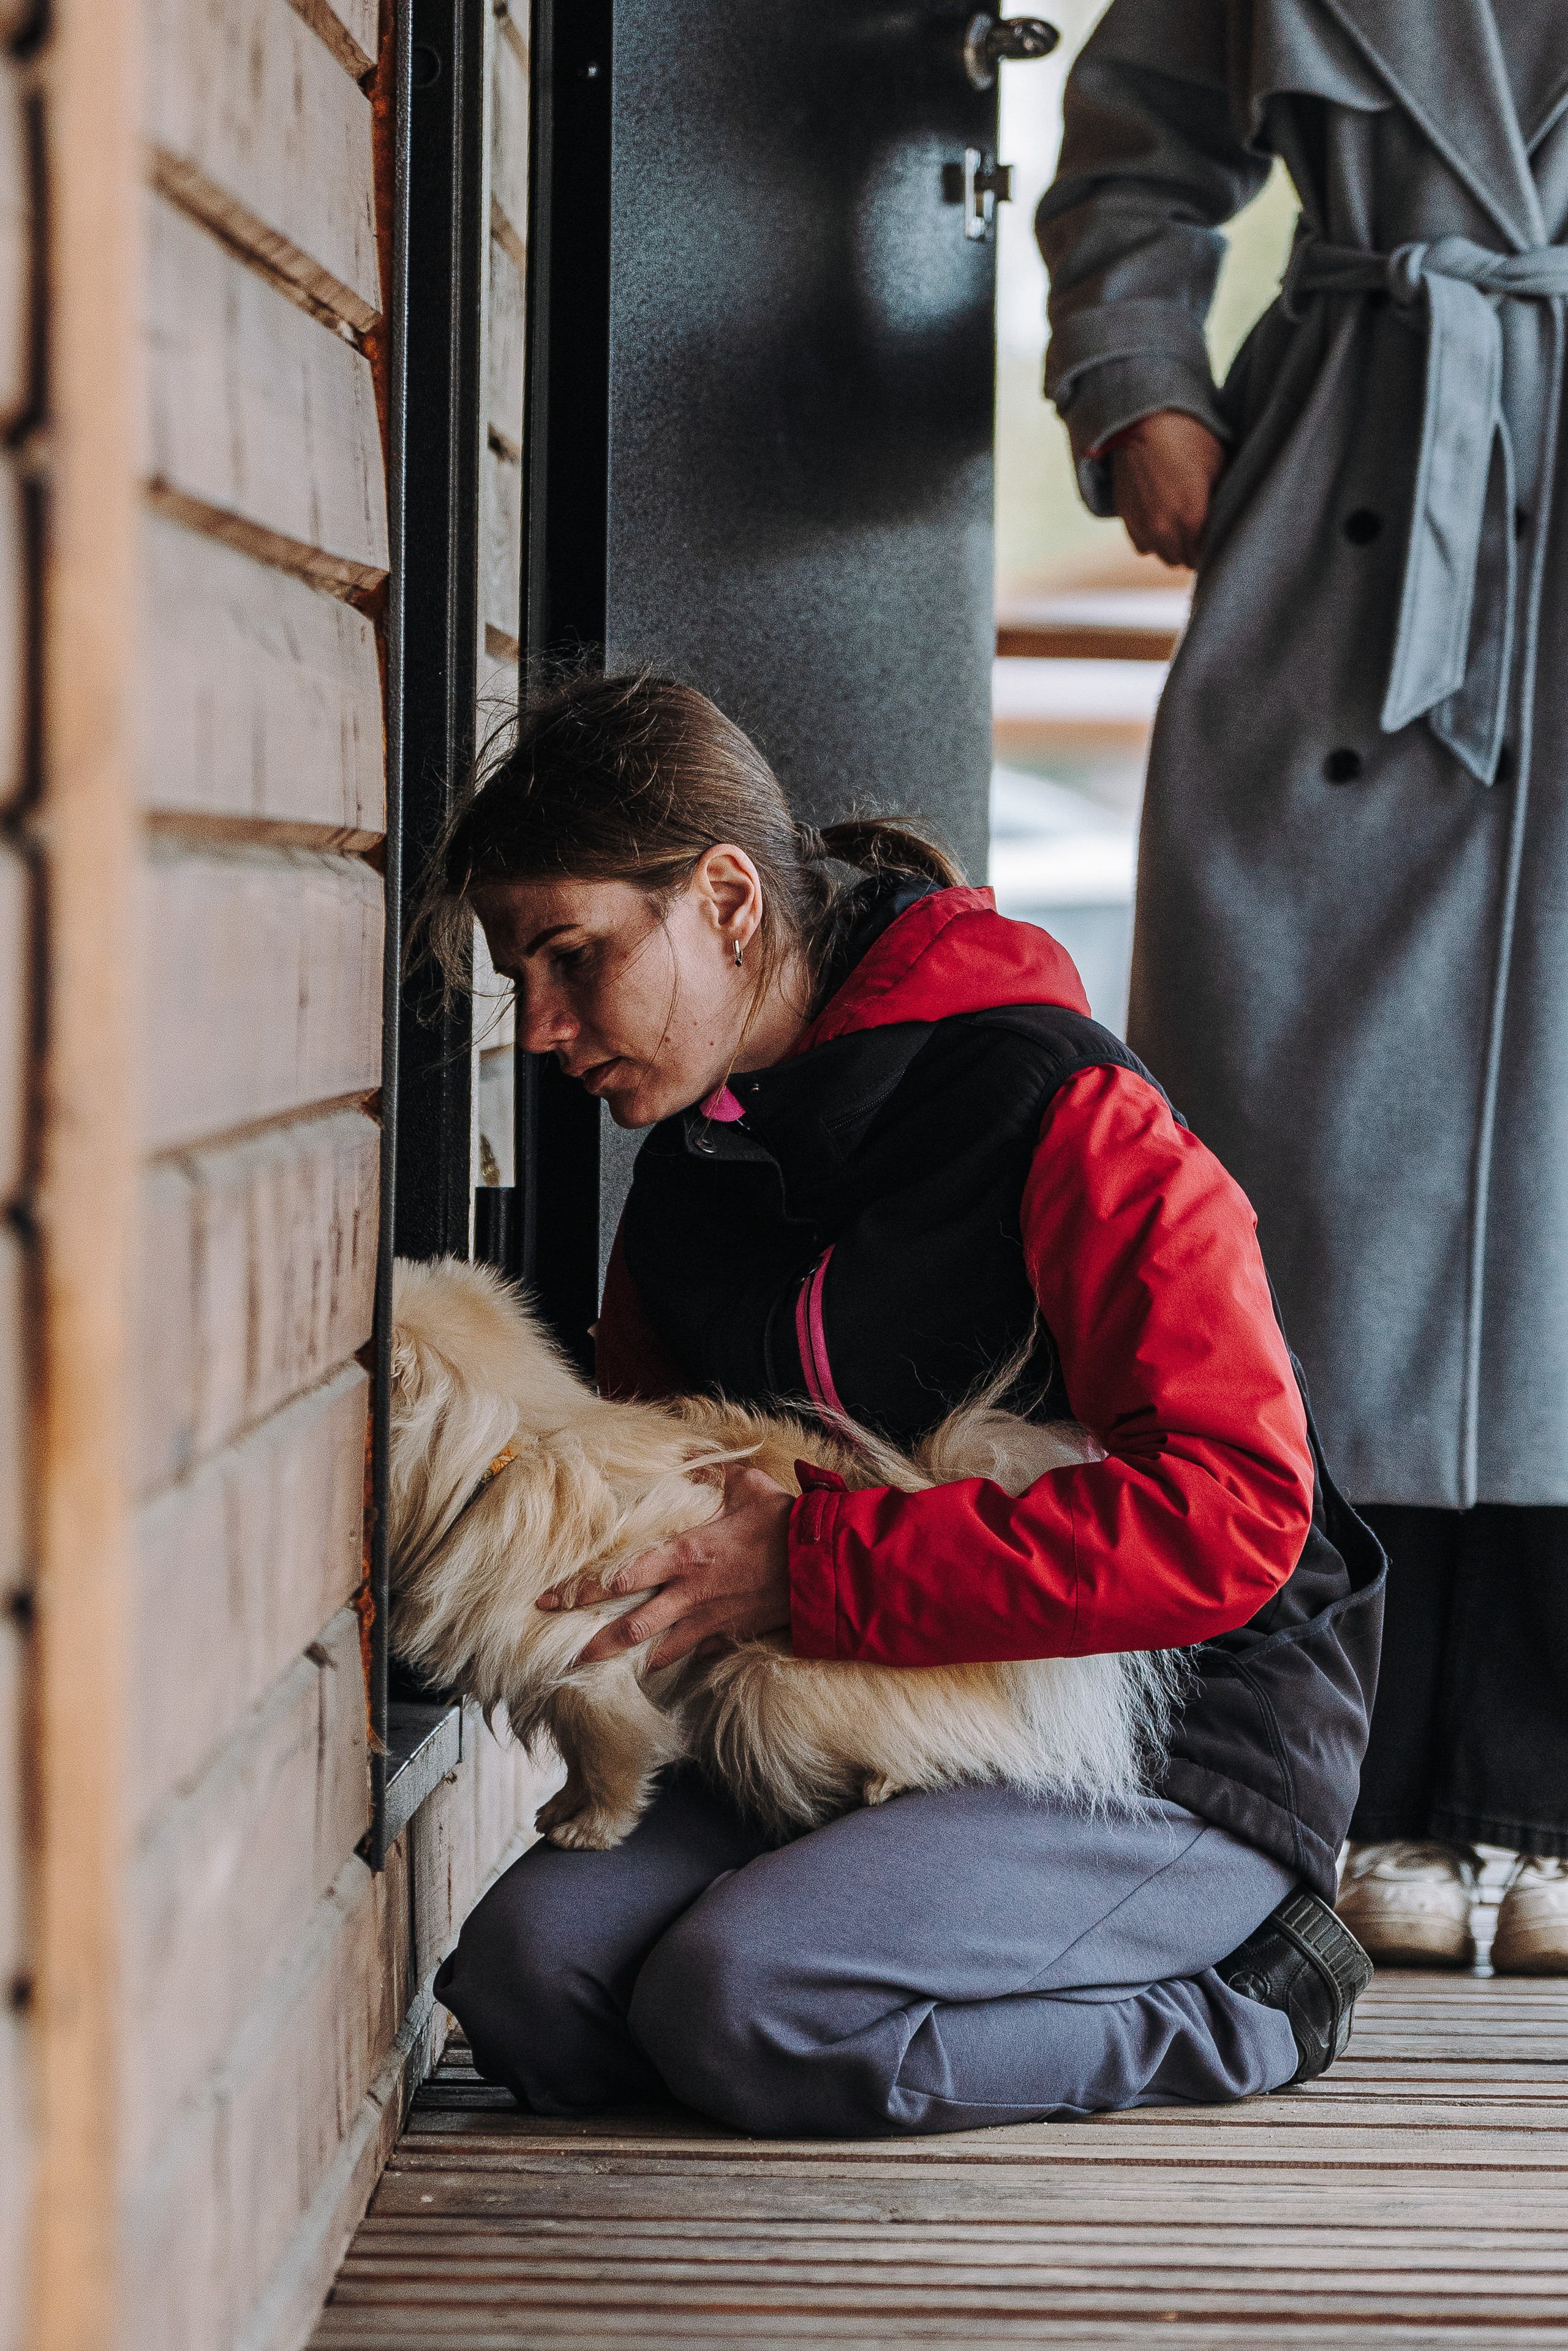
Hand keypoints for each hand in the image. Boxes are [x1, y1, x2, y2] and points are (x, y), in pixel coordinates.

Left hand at [537, 1462, 794, 1668]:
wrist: (823, 1567)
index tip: (551, 1599)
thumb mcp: (746, 1487)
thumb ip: (711, 1471)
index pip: (622, 1577)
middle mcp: (689, 1594)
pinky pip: (695, 1653)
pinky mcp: (729, 1636)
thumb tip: (688, 1452)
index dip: (582, 1590)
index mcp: (686, 1555)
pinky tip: (659, 1664)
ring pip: (658, 1650)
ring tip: (599, 1674)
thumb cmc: (784, 1523)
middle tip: (561, 1655)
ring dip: (627, 1662)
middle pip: (630, 1626)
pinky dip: (676, 1659)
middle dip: (593, 1643)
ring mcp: (709, 1621)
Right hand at [1109, 410, 1226, 568]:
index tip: (1219, 534)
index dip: (1215, 548)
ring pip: (1164, 556)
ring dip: (1175, 546)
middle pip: (1185, 562)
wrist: (1142, 421)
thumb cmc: (1189, 438)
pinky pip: (1144, 546)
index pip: (1207, 558)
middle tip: (1204, 529)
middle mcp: (1165, 530)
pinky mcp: (1127, 520)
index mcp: (1193, 520)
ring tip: (1183, 524)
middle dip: (1195, 550)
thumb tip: (1239, 518)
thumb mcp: (1220, 464)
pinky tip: (1162, 518)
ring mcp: (1143, 527)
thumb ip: (1228, 498)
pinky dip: (1154, 539)